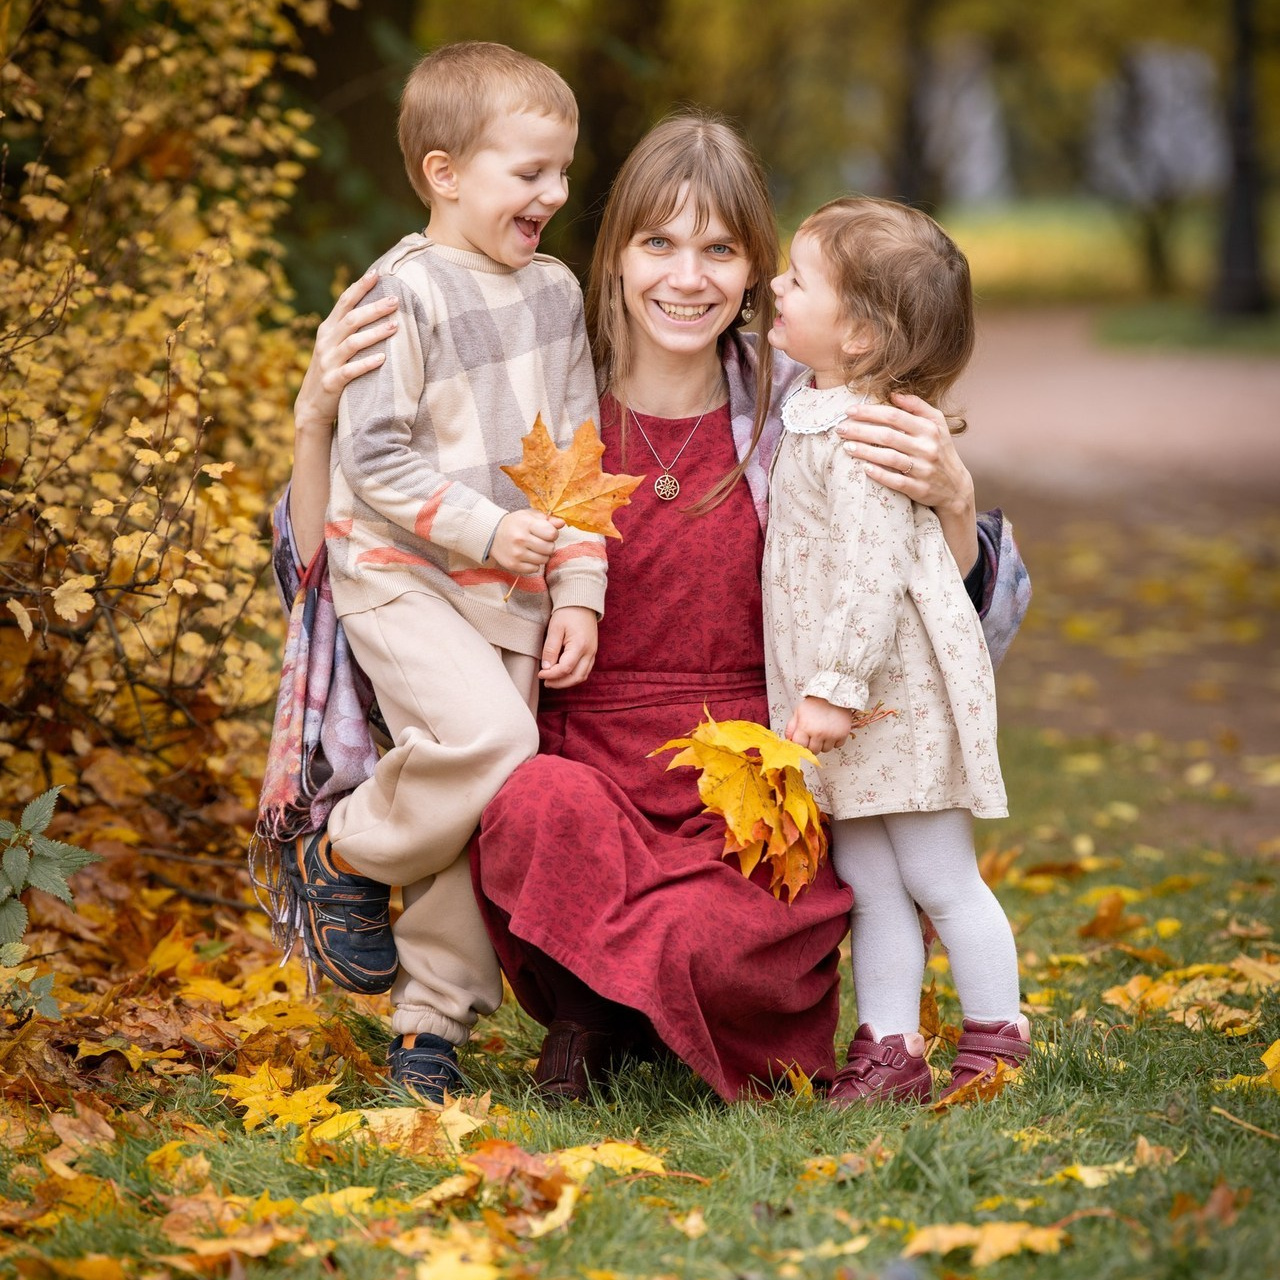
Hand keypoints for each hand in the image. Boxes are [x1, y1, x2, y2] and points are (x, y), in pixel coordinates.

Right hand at [293, 271, 399, 434]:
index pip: (344, 303)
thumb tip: (374, 306)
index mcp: (328, 330)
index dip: (359, 287)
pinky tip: (383, 359)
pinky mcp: (332, 383)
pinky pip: (350, 371)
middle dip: (374, 308)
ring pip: (352, 343)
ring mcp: (328, 362)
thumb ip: (348, 328)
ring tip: (395, 326)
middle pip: (351, 319)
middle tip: (395, 300)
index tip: (377, 274)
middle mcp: (326, 343)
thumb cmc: (331, 371)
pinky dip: (367, 364)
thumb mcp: (335, 346)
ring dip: (374, 333)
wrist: (312, 406)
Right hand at [489, 509, 563, 575]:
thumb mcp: (529, 516)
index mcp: (526, 524)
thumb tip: (562, 523)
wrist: (492, 535)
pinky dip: (534, 564)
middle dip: (548, 545)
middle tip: (540, 542)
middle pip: (550, 548)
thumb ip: (547, 520)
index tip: (547, 533)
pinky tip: (527, 556)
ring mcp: (516, 553)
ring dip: (542, 555)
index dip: (553, 534)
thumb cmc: (515, 524)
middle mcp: (520, 539)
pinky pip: (534, 569)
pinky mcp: (513, 565)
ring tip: (533, 549)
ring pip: (543, 560)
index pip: (551, 533)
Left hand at [539, 606, 597, 688]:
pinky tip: (562, 674)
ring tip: (552, 680)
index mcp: (580, 645)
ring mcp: (593, 653)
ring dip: (567, 682)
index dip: (551, 674)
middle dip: (560, 683)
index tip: (540, 674)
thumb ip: (550, 649)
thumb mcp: (555, 628)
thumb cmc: (567, 613)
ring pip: (582, 676)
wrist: (582, 603)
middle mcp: (589, 652)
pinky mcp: (592, 652)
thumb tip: (546, 667)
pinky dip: (573, 676)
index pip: (565, 668)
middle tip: (545, 682)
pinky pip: (585, 670)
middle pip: (576, 677)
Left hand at [786, 696, 854, 753]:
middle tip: (813, 735)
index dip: (801, 744)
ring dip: (824, 744)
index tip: (803, 740)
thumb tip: (789, 740)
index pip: (800, 747)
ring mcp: (832, 735)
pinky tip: (832, 731)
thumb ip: (791, 727)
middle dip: (812, 745)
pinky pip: (837, 745)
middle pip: (813, 751)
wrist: (835, 693)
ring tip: (823, 731)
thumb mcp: (799, 711)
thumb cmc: (816, 702)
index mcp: (805, 727)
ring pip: (826, 750)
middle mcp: (819, 733)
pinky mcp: (843, 734)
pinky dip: (835, 741)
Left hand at [836, 392, 977, 571]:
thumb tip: (894, 394)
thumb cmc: (940, 450)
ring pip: (889, 458)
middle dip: (861, 431)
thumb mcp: (937, 424)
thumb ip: (918, 406)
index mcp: (929, 429)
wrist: (955, 486)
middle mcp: (927, 447)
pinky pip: (896, 481)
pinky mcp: (919, 488)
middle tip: (840, 428)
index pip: (894, 416)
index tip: (850, 411)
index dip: (870, 412)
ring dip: (865, 451)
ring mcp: (923, 469)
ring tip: (846, 447)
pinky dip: (879, 474)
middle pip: (888, 436)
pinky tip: (864, 468)